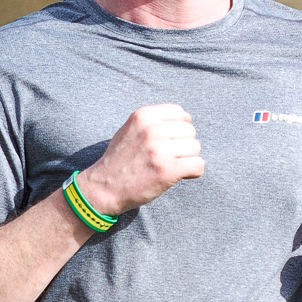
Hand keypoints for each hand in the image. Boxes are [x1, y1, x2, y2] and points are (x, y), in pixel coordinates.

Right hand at [80, 104, 204, 217]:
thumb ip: (153, 121)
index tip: (171, 140)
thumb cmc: (119, 160)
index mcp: (143, 116)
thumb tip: (185, 119)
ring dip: (188, 159)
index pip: (180, 113)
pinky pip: (198, 165)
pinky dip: (193, 172)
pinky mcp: (168, 170)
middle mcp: (152, 129)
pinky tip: (180, 175)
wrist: (103, 188)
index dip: (180, 128)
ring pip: (195, 148)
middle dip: (183, 145)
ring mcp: (160, 150)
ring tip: (171, 166)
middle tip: (169, 157)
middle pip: (190, 131)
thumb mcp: (129, 129)